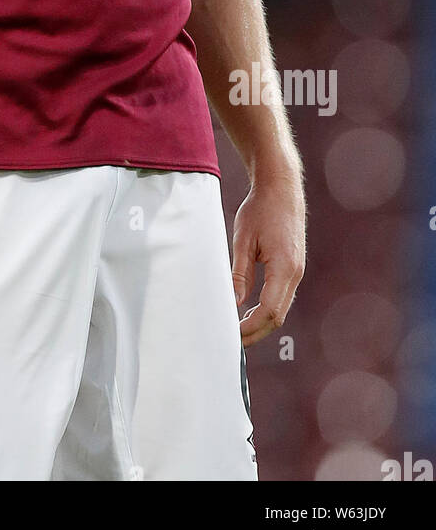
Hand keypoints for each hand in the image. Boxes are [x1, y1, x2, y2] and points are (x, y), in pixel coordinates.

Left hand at [231, 169, 305, 346]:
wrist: (281, 187)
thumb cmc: (259, 209)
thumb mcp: (243, 239)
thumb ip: (240, 273)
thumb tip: (235, 303)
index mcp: (284, 267)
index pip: (269, 310)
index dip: (250, 327)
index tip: (232, 335)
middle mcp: (295, 273)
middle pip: (278, 316)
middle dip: (256, 332)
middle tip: (232, 342)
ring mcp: (297, 270)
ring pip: (282, 308)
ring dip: (262, 322)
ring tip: (237, 330)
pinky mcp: (294, 266)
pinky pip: (282, 296)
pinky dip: (267, 309)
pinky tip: (250, 311)